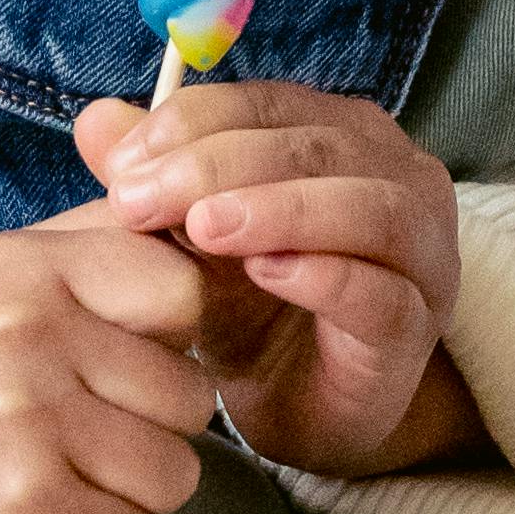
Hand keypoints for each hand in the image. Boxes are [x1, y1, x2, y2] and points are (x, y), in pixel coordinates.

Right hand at [0, 200, 213, 513]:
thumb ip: (93, 234)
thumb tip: (185, 191)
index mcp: (24, 269)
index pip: (182, 291)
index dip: (168, 337)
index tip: (119, 360)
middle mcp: (26, 340)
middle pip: (190, 395)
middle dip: (150, 426)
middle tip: (78, 433)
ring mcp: (26, 431)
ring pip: (174, 475)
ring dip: (132, 493)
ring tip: (62, 477)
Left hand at [80, 84, 486, 484]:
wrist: (302, 409)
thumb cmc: (255, 309)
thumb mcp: (191, 239)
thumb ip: (153, 178)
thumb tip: (94, 118)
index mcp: (345, 137)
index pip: (271, 104)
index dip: (194, 121)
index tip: (122, 161)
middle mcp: (400, 179)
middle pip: (317, 146)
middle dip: (219, 164)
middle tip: (140, 199)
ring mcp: (420, 255)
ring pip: (367, 208)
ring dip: (280, 208)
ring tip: (204, 227)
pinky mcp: (414, 330)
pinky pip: (381, 293)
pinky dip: (324, 276)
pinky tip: (266, 273)